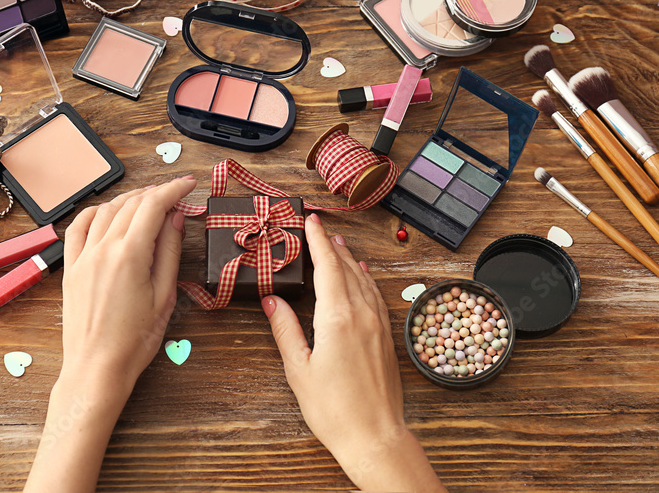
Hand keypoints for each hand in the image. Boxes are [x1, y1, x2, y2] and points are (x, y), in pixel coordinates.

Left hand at [25, 176, 195, 492]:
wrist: (96, 369)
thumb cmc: (134, 341)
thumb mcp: (164, 296)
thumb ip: (170, 251)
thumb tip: (175, 217)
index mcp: (130, 255)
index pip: (154, 205)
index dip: (174, 189)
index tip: (189, 184)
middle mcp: (103, 249)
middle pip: (131, 204)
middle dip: (156, 193)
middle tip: (175, 195)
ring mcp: (83, 257)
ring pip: (106, 210)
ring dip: (129, 199)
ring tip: (148, 200)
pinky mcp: (71, 268)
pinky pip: (78, 227)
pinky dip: (95, 212)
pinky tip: (107, 212)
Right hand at [263, 213, 445, 492]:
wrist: (375, 436)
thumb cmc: (335, 409)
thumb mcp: (299, 369)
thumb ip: (285, 330)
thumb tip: (272, 302)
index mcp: (337, 317)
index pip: (327, 266)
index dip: (318, 241)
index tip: (310, 221)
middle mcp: (361, 314)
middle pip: (346, 268)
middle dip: (332, 245)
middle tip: (319, 228)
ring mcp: (378, 324)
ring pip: (363, 279)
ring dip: (349, 259)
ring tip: (339, 244)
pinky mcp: (386, 337)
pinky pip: (375, 296)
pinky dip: (365, 280)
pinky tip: (362, 276)